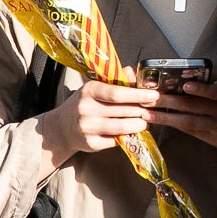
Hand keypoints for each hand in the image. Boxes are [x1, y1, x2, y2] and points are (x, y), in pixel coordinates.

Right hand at [44, 79, 159, 157]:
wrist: (62, 127)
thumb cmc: (84, 104)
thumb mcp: (95, 87)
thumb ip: (116, 80)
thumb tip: (134, 74)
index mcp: (89, 91)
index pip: (117, 93)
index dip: (138, 94)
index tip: (154, 95)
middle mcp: (86, 109)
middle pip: (124, 110)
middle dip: (143, 110)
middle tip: (154, 110)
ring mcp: (88, 128)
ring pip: (122, 127)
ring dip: (140, 125)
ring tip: (147, 122)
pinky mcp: (92, 143)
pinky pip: (117, 140)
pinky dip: (130, 136)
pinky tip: (135, 132)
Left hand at [145, 75, 216, 153]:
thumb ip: (213, 75)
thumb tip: (189, 67)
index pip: (215, 91)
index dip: (201, 89)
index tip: (185, 86)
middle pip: (193, 107)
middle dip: (168, 102)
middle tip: (148, 98)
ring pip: (189, 122)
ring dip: (166, 118)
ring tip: (147, 113)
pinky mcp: (215, 140)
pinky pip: (192, 132)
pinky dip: (175, 126)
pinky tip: (160, 121)